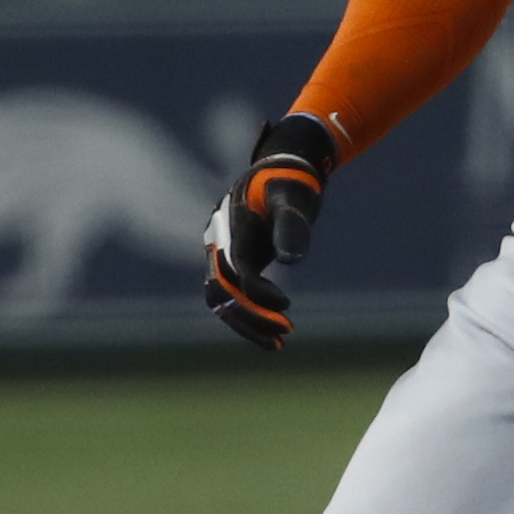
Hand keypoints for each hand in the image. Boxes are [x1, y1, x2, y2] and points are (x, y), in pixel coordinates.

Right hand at [201, 114, 339, 350]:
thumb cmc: (291, 182)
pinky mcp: (235, 262)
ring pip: (223, 300)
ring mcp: (223, 253)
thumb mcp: (294, 199)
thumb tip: (292, 259)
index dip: (258, 292)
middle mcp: (219, 242)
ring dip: (248, 323)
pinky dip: (250, 315)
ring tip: (279, 343)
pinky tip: (275, 331)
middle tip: (286, 333)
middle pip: (221, 292)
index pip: (235, 270)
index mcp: (231, 226)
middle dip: (250, 316)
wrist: (283, 170)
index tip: (286, 305)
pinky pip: (234, 296)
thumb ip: (291, 225)